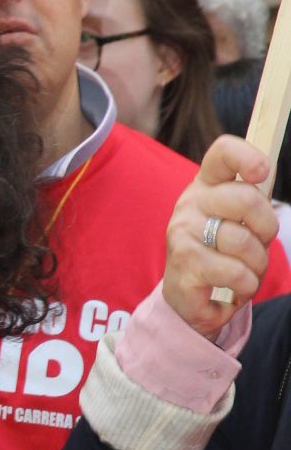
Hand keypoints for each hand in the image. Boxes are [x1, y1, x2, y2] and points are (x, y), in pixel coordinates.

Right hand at [162, 134, 276, 339]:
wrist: (187, 296)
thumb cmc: (220, 253)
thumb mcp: (237, 221)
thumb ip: (252, 199)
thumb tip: (267, 171)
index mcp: (207, 185)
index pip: (223, 153)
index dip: (247, 156)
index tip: (263, 173)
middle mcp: (190, 203)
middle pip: (247, 198)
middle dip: (267, 228)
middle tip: (258, 244)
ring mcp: (183, 232)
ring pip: (245, 242)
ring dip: (257, 265)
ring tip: (243, 272)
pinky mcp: (184, 264)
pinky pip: (236, 273)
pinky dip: (245, 287)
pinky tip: (232, 288)